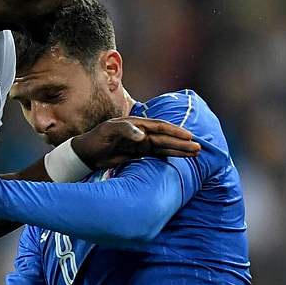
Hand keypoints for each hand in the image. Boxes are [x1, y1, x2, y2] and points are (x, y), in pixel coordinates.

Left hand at [71, 117, 199, 170]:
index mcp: (137, 124)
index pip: (160, 127)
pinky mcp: (138, 154)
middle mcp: (141, 133)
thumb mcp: (108, 131)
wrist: (86, 153)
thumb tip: (142, 135)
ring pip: (164, 146)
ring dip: (179, 150)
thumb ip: (125, 130)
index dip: (174, 132)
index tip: (188, 136)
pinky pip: (157, 155)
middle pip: (166, 138)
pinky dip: (169, 156)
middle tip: (199, 148)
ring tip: (196, 153)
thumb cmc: (96, 138)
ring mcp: (141, 144)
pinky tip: (180, 159)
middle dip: (182, 143)